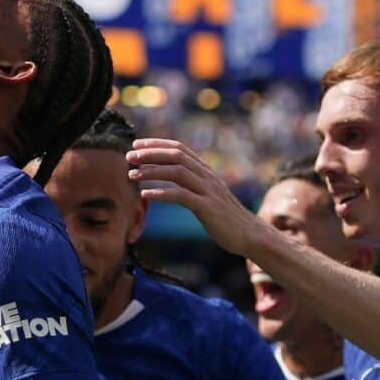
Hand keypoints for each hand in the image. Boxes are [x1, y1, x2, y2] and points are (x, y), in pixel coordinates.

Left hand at [126, 138, 262, 255]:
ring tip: (132, 174)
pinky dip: (161, 193)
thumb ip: (194, 185)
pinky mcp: (208, 208)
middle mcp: (207, 177)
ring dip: (152, 171)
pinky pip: (181, 196)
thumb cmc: (227, 219)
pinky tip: (145, 195)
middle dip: (150, 154)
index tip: (137, 144)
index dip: (157, 144)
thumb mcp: (210, 196)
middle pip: (176, 156)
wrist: (251, 235)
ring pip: (177, 172)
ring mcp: (208, 191)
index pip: (180, 149)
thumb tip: (175, 180)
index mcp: (206, 172)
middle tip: (129, 156)